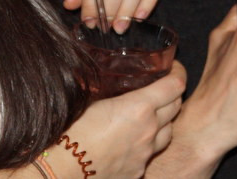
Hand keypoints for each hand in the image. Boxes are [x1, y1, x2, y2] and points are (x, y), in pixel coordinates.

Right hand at [47, 62, 185, 178]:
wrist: (58, 172)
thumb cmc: (66, 134)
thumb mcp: (88, 100)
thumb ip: (105, 87)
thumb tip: (98, 73)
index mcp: (139, 108)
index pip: (175, 85)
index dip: (178, 72)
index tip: (174, 67)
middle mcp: (148, 131)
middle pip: (176, 107)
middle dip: (173, 95)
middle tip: (163, 88)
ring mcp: (144, 155)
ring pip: (168, 133)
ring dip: (164, 121)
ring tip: (151, 115)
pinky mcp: (136, 173)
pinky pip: (149, 155)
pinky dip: (146, 145)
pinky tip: (130, 141)